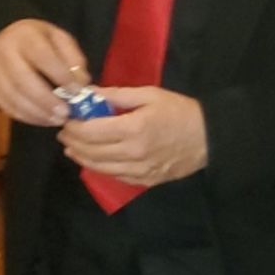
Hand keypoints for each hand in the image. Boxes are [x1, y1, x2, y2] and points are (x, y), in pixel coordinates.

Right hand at [0, 19, 86, 125]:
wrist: (7, 39)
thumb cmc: (40, 41)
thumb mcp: (60, 40)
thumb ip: (74, 59)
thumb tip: (81, 83)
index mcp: (26, 37)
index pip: (42, 56)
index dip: (60, 75)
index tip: (77, 91)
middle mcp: (5, 53)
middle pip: (23, 79)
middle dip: (46, 100)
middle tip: (65, 113)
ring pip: (12, 96)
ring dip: (36, 112)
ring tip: (56, 120)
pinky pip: (5, 106)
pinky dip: (25, 117)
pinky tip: (42, 120)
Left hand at [60, 86, 208, 187]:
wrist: (209, 138)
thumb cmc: (181, 111)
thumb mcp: (151, 95)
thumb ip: (118, 95)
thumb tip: (89, 94)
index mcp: (133, 129)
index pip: (90, 131)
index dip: (73, 126)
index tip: (67, 119)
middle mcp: (132, 153)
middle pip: (90, 151)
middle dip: (73, 141)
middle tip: (65, 133)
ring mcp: (138, 170)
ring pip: (98, 167)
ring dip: (81, 157)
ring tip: (73, 148)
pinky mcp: (145, 180)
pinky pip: (115, 176)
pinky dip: (100, 168)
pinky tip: (95, 160)